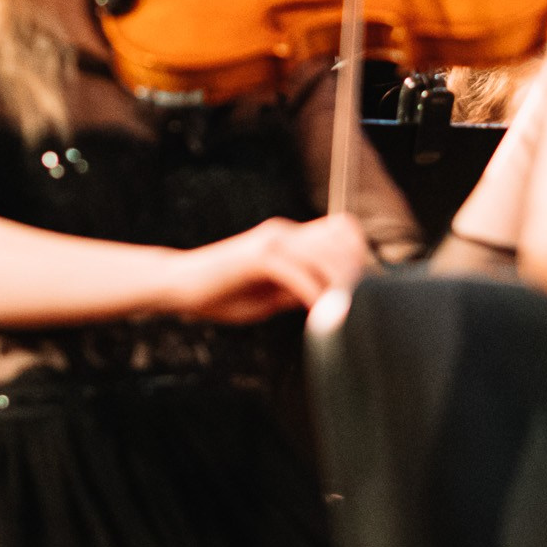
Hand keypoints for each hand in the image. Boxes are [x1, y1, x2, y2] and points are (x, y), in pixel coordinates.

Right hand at [166, 214, 372, 323]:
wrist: (179, 286)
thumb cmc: (221, 294)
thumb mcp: (269, 296)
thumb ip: (296, 291)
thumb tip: (328, 300)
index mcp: (288, 237)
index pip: (340, 229)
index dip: (359, 253)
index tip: (368, 286)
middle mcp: (284, 232)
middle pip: (340, 238)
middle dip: (358, 270)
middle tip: (368, 303)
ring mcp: (270, 242)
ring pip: (323, 254)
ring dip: (340, 284)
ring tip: (349, 312)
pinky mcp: (257, 257)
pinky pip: (297, 274)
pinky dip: (314, 295)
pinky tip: (321, 317)